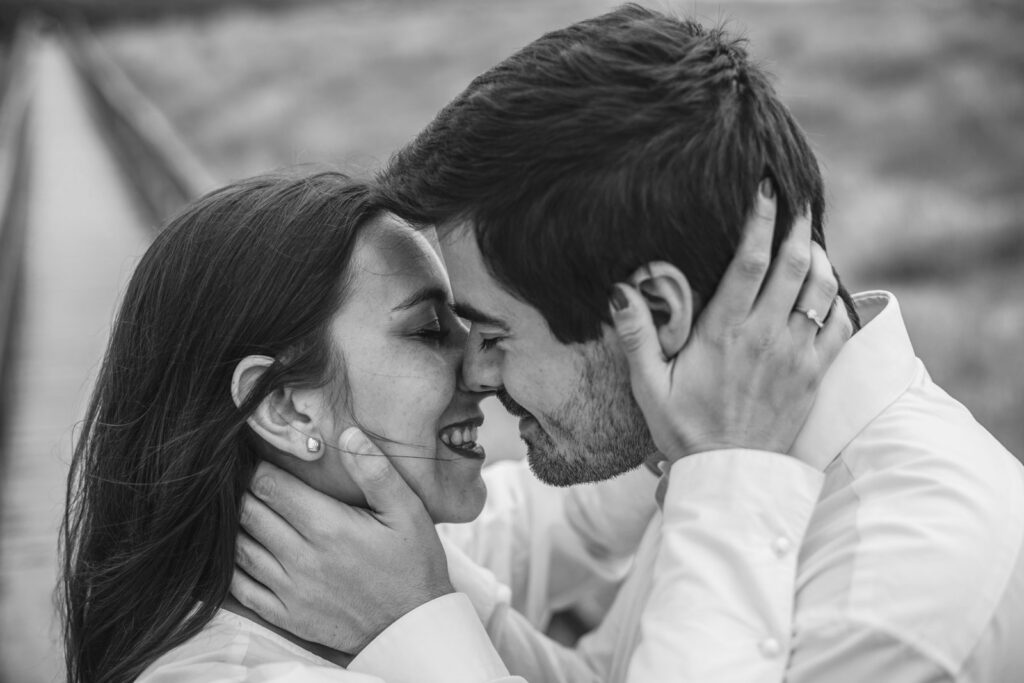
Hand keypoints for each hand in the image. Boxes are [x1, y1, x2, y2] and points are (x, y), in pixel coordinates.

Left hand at [231, 428, 453, 653]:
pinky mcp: (287, 616)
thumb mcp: (407, 511)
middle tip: (245, 479)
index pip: (271, 486)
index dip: (258, 467)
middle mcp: (302, 558)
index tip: (259, 457)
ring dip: (236, 526)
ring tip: (243, 509)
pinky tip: (238, 551)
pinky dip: (231, 566)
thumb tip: (348, 433)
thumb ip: (376, 470)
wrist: (413, 627)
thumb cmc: (413, 564)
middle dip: (244, 491)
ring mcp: (291, 590)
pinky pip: (242, 588)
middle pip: (250, 513)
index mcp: (328, 526)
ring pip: (240, 548)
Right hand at [610, 182, 851, 461]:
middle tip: (798, 201)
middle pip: (794, 266)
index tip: (768, 189)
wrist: (729, 478)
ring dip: (820, 259)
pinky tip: (828, 290)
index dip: (760, 221)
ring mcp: (797, 356)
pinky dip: (838, 300)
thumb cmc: (684, 430)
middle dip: (798, 227)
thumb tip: (620, 290)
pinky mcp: (815, 375)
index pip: (749, 263)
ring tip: (810, 241)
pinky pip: (840, 326)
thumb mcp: (648, 386)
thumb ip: (636, 336)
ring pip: (823, 290)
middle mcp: (766, 337)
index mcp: (724, 333)